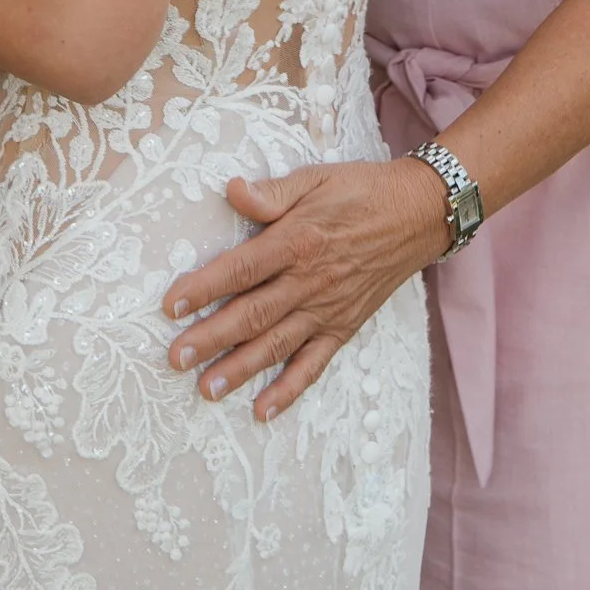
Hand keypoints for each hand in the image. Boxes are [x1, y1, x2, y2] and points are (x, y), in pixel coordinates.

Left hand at [161, 157, 449, 421]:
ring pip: (277, 345)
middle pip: (253, 313)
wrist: (417, 214)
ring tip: (206, 389)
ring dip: (240, 369)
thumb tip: (232, 190)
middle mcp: (310, 280)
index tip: (172, 305)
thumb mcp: (315, 179)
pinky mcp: (344, 327)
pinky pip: (314, 364)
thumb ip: (272, 193)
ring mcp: (328, 309)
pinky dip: (290, 390)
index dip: (205, 287)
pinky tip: (263, 410)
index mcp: (298, 240)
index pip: (242, 268)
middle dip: (211, 337)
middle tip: (175, 358)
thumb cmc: (360, 191)